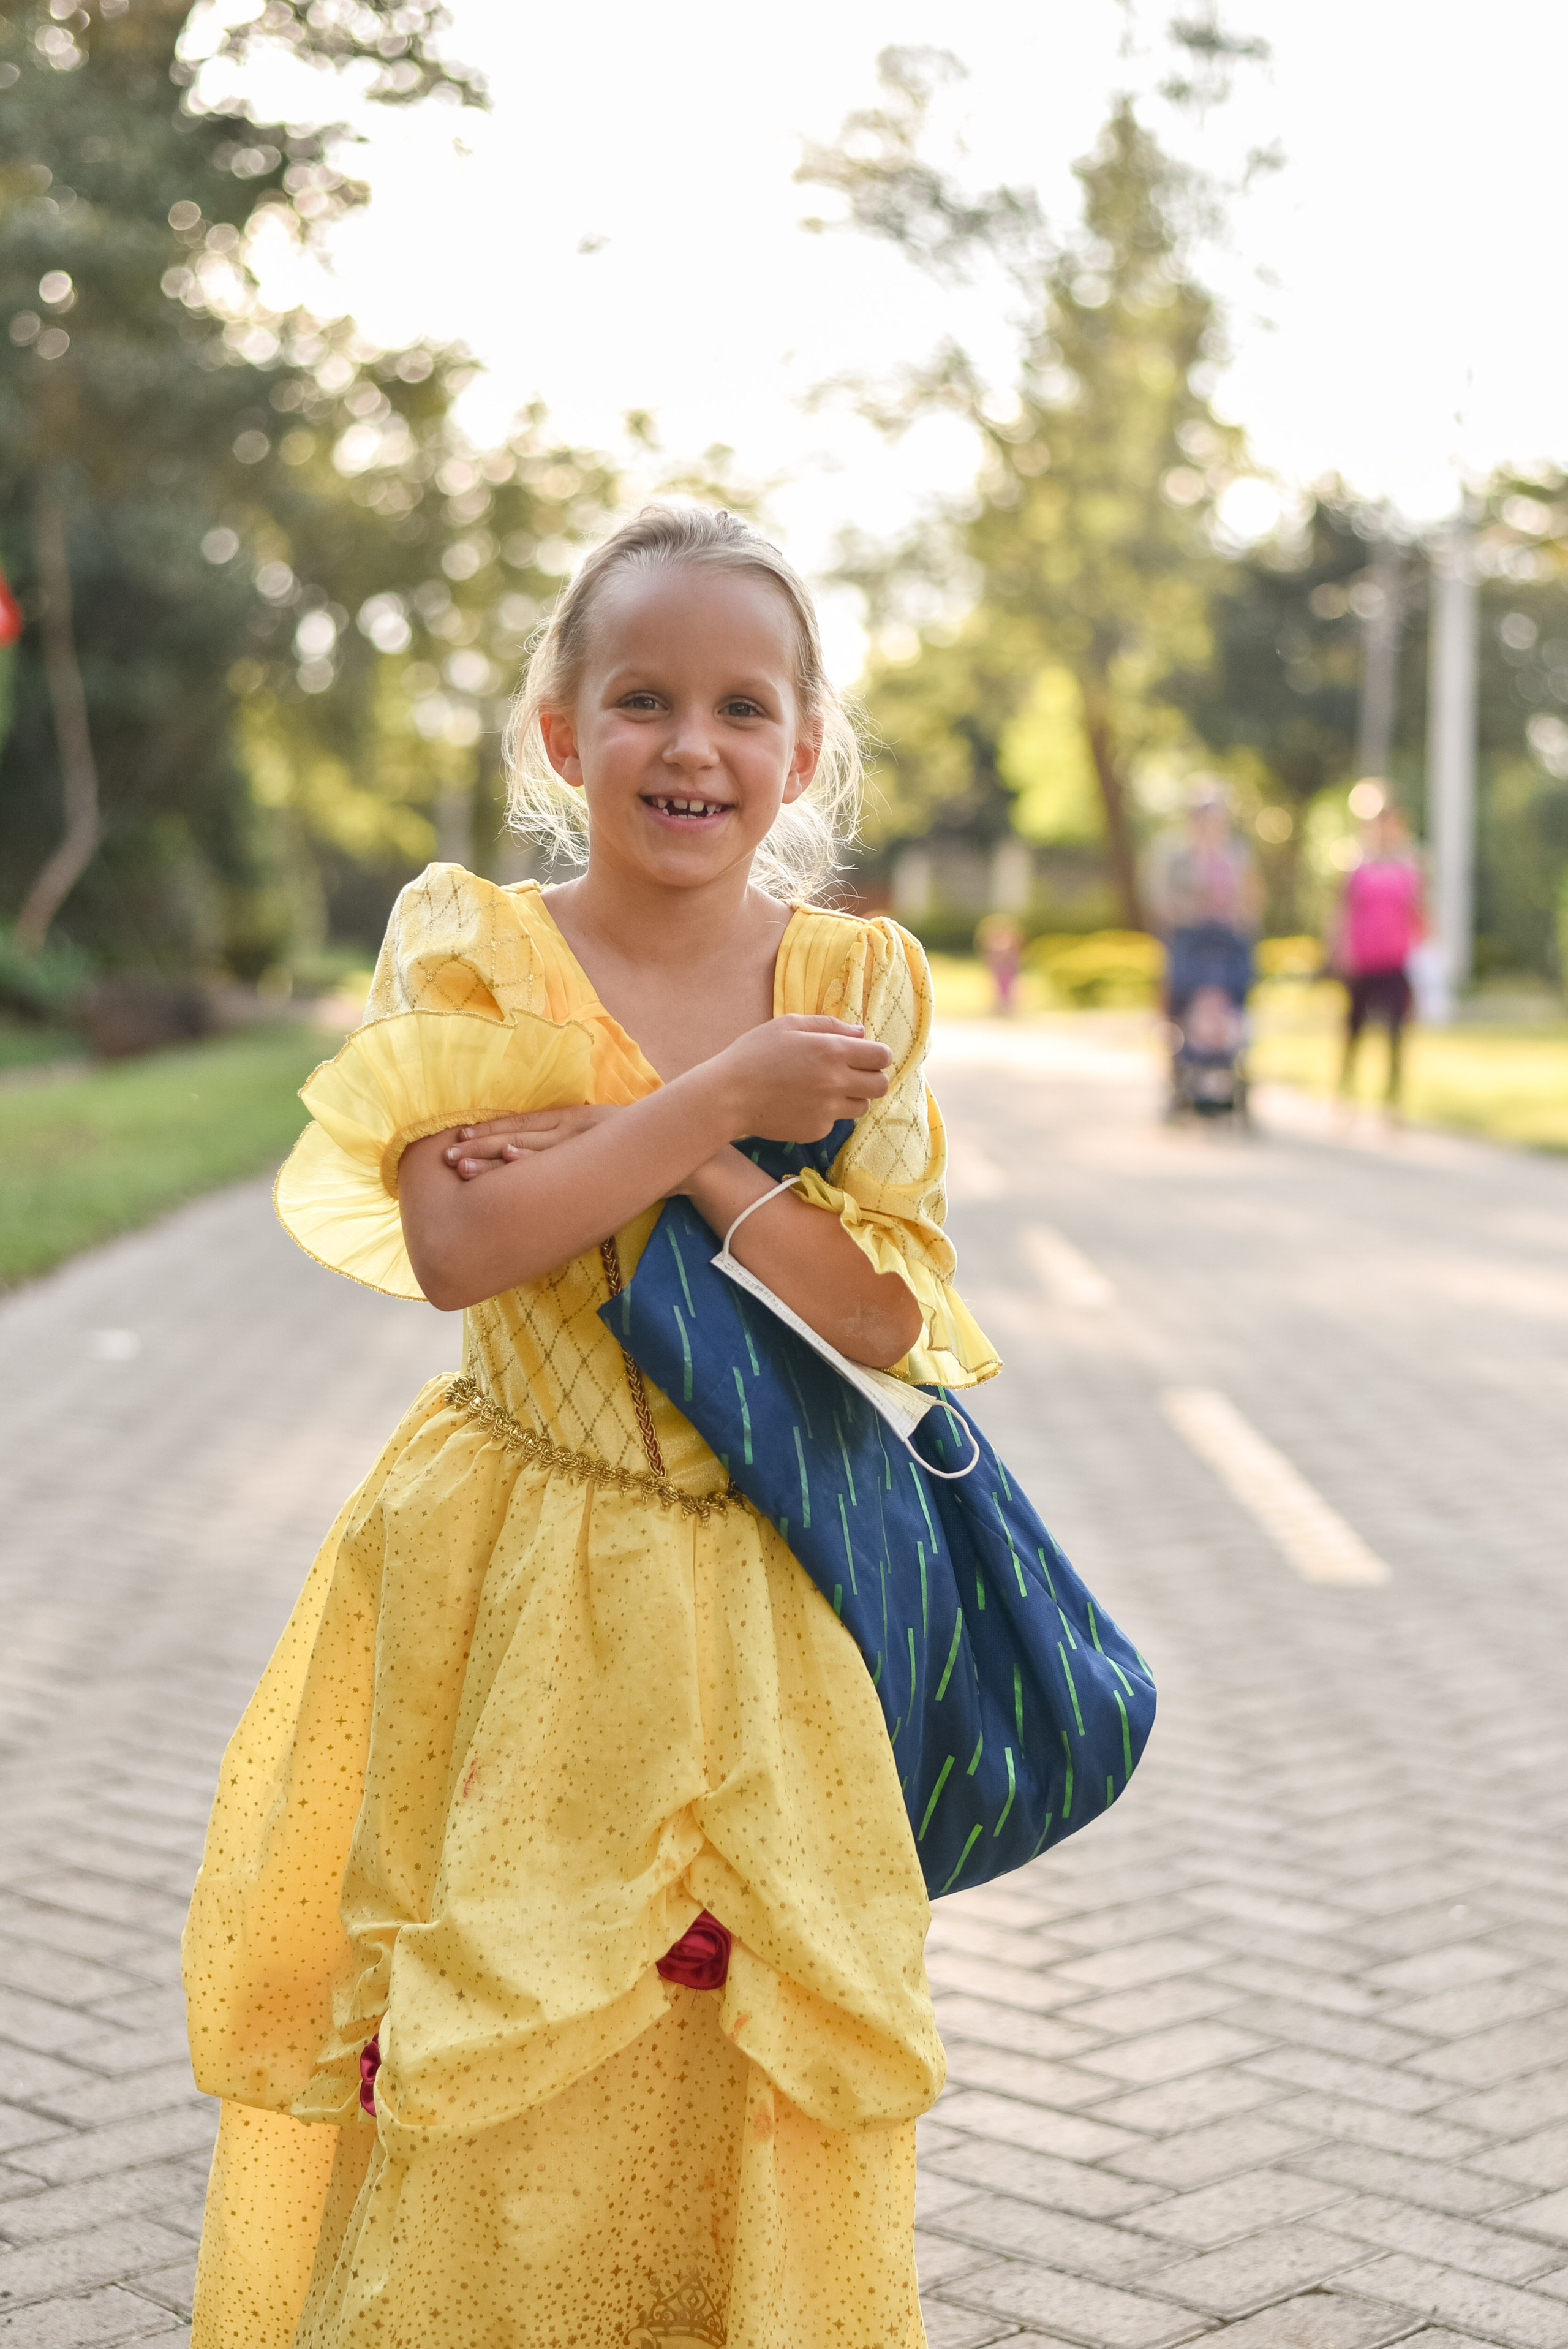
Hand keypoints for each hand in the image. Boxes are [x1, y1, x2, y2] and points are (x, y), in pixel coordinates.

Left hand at [444, 1102, 621, 1179]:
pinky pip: (557, 1163)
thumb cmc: (634, 1144)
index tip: (456, 1135)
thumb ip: (570, 1139)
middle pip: (515, 1136)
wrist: (678, 1150)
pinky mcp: (593, 1161)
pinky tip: (509, 1163)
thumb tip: (533, 1152)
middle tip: (446, 1157)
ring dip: (492, 1159)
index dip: (487, 1129)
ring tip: (462, 1168)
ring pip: (529, 1151)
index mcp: (569, 1118)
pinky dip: (531, 1162)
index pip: (519, 1122)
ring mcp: (581, 1144)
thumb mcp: (599, 1133)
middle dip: (478, 1147)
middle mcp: (570, 1127)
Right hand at [710, 1014, 891, 1144]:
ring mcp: (828, 1110)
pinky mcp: (817, 1130)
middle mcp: (836, 1082)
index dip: (877, 1055)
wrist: (728, 1096)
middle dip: (871, 1077)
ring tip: (823, 1089)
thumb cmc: (754, 1054)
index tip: (865, 1055)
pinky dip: (826, 1113)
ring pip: (862, 1106)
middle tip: (850, 1073)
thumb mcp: (788, 1025)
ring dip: (851, 1097)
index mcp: (833, 1051)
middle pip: (881, 1085)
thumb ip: (829, 1025)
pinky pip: (836, 1122)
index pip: (882, 1056)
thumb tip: (861, 1033)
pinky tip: (802, 1104)